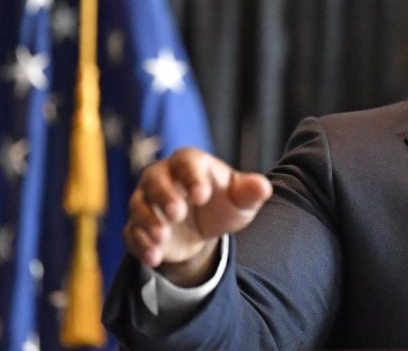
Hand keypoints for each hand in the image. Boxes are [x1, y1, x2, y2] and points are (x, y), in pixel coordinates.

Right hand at [124, 147, 272, 285]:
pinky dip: (141, 245)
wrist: (204, 227)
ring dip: (148, 221)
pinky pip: (132, 233)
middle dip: (164, 196)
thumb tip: (263, 187)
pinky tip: (154, 257)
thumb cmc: (223, 203)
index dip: (192, 177)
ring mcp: (146, 202)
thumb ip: (251, 192)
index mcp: (190, 163)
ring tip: (162, 237)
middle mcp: (162, 177)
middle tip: (177, 213)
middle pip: (155, 180)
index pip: (187, 162)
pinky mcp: (138, 227)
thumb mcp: (241, 199)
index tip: (201, 195)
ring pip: (139, 205)